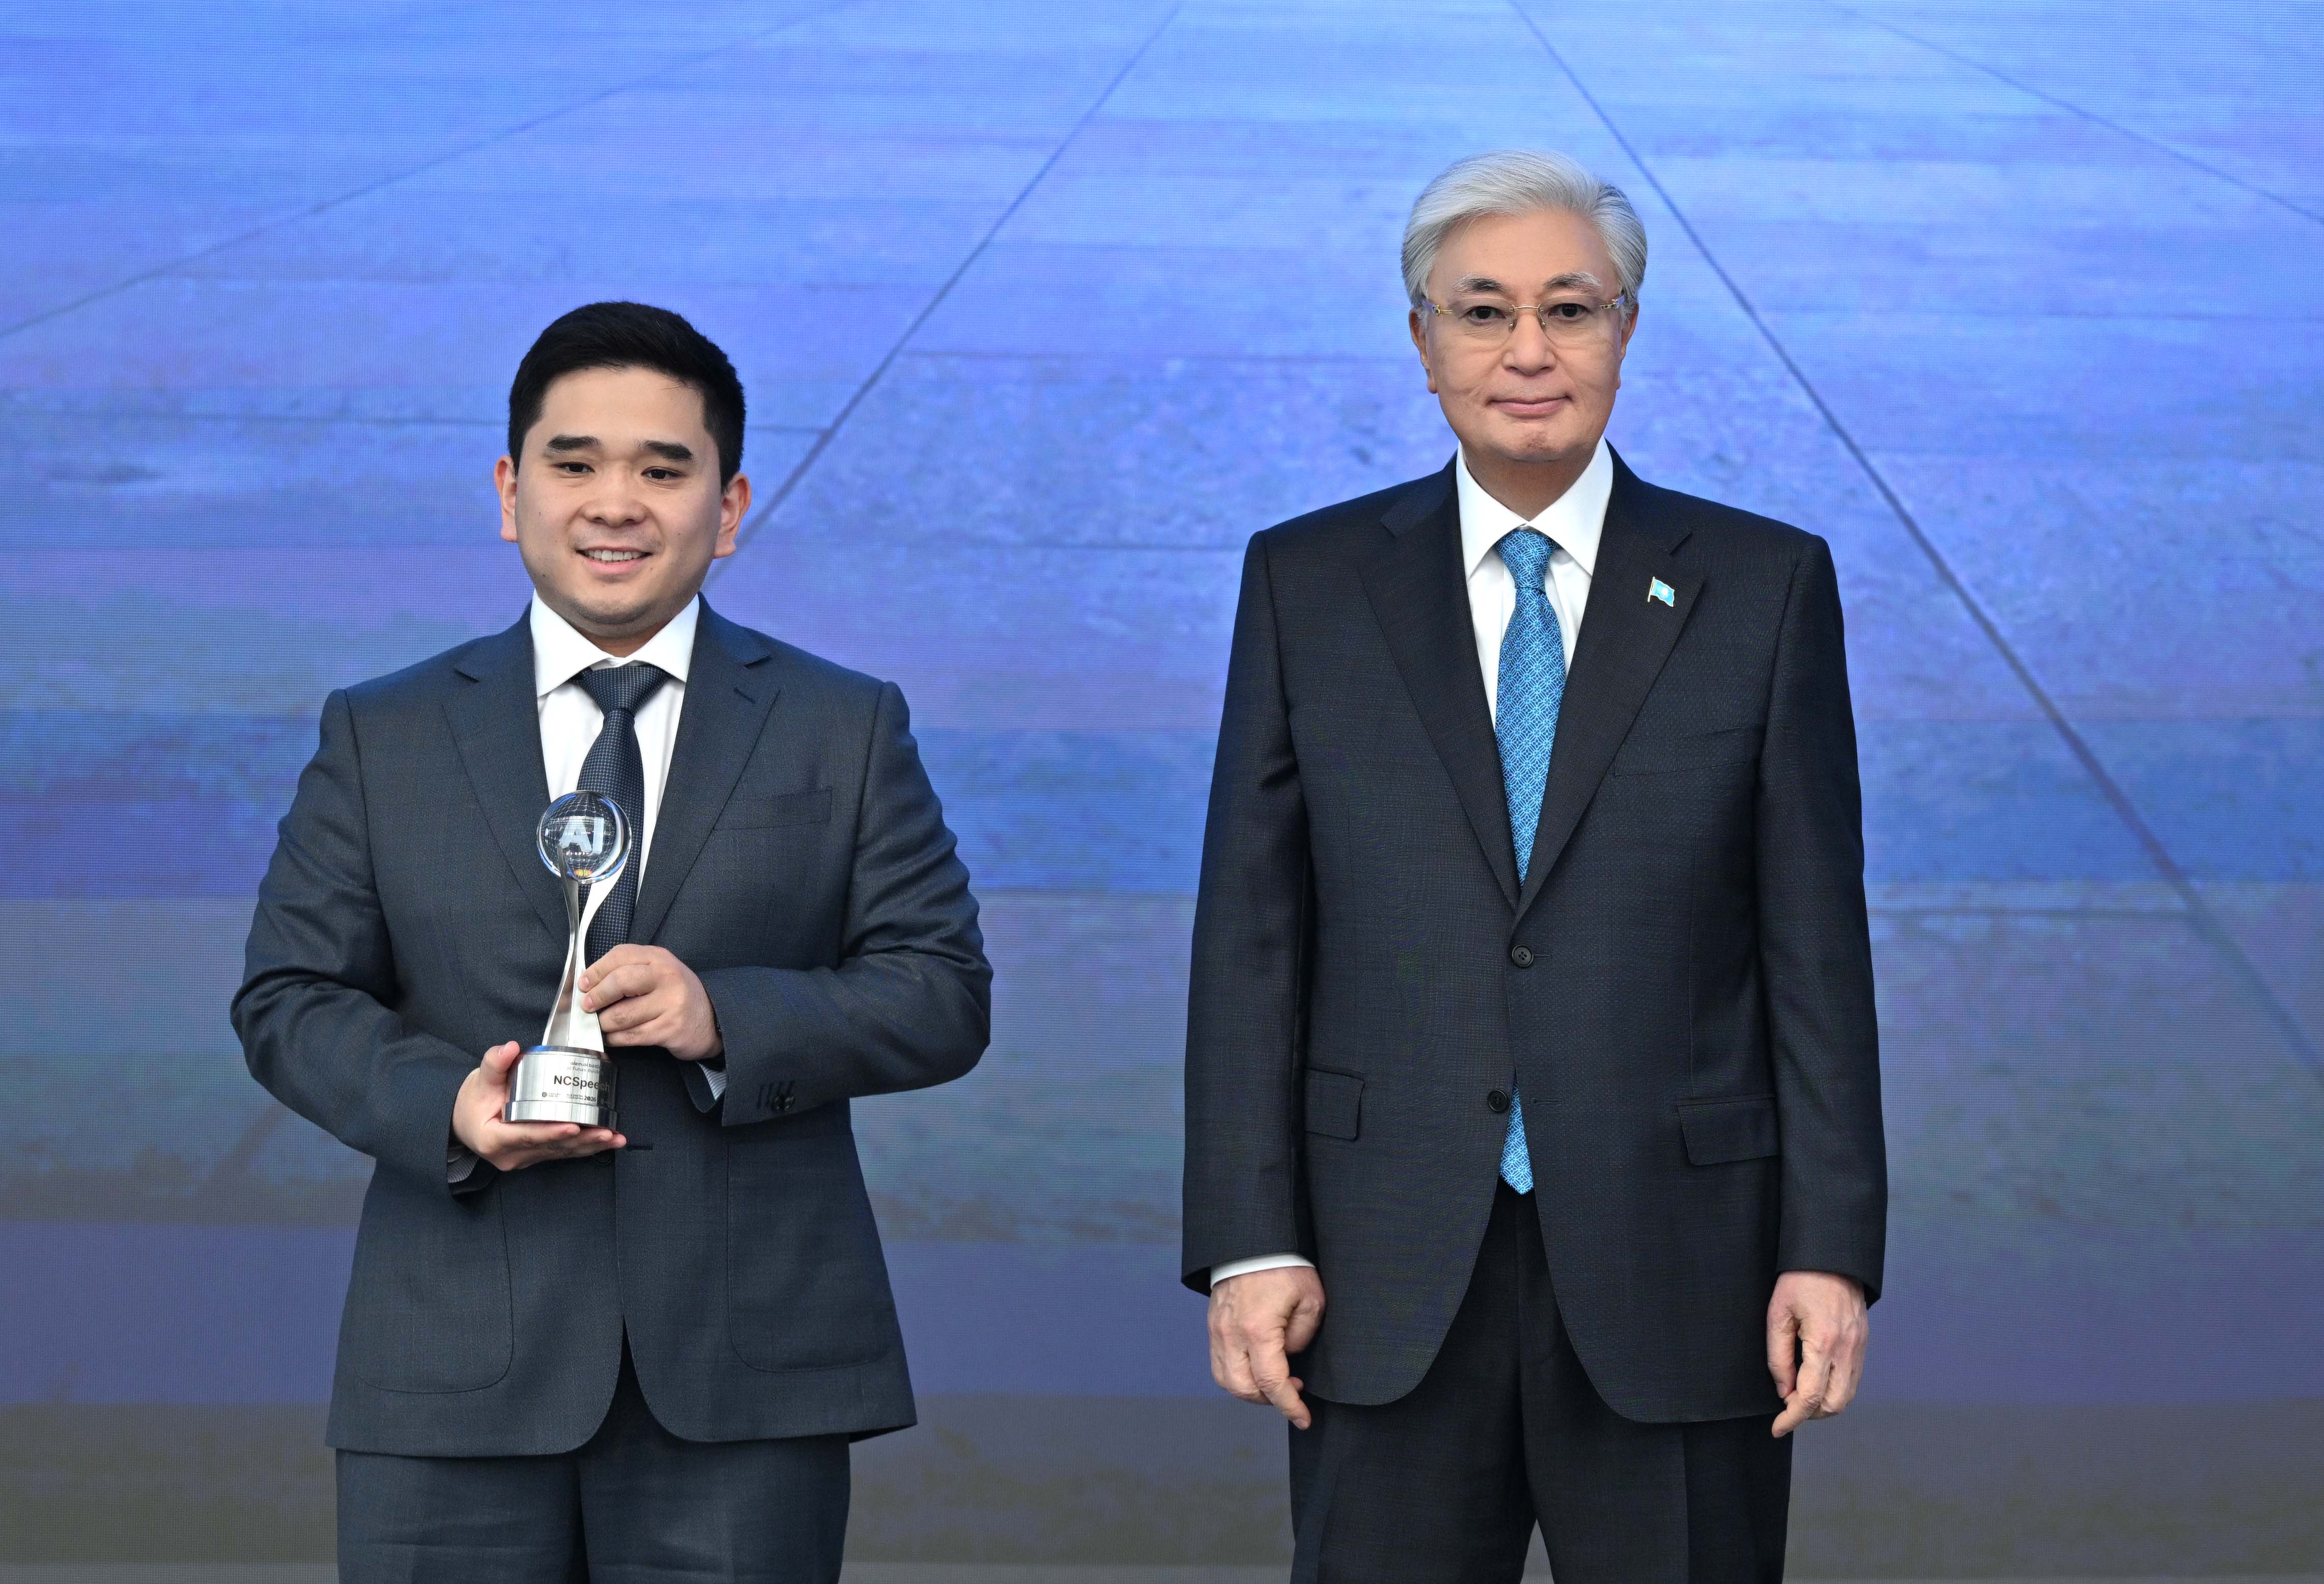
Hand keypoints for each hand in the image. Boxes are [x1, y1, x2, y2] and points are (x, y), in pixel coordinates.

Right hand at [452, 1041, 625, 1170]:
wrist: (465, 1121)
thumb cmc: (472, 1101)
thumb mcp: (480, 1080)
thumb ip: (495, 1063)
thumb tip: (510, 1048)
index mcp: (494, 1139)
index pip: (527, 1135)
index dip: (551, 1132)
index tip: (573, 1126)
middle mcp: (511, 1155)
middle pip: (550, 1146)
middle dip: (581, 1140)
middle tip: (606, 1131)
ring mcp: (525, 1158)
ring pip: (561, 1152)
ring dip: (590, 1146)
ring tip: (615, 1138)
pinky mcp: (536, 1156)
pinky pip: (562, 1152)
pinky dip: (585, 1147)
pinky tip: (607, 1142)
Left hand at [580, 944, 722, 1060]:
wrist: (712, 1020)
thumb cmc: (676, 995)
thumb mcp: (659, 972)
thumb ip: (630, 970)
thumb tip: (589, 984)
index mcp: (660, 958)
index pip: (620, 956)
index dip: (595, 971)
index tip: (583, 984)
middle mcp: (667, 977)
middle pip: (619, 982)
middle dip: (597, 996)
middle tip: (587, 1007)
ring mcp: (670, 1004)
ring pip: (621, 1015)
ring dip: (603, 1023)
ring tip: (601, 1025)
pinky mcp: (669, 1029)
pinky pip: (630, 1036)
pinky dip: (614, 1039)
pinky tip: (612, 1038)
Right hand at [1208, 1266, 1326, 1429]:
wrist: (1254, 1240)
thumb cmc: (1286, 1267)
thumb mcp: (1311, 1301)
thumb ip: (1302, 1337)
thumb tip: (1290, 1358)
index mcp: (1257, 1329)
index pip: (1272, 1383)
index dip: (1290, 1406)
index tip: (1303, 1418)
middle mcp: (1231, 1334)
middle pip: (1243, 1389)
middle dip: (1270, 1400)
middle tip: (1293, 1390)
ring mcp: (1217, 1330)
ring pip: (1226, 1380)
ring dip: (1251, 1391)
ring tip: (1275, 1380)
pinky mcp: (1213, 1325)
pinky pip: (1219, 1363)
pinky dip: (1237, 1376)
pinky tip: (1256, 1367)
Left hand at [1767, 1270, 1867, 1436]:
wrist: (1831, 1256)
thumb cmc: (1799, 1280)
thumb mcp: (1777, 1315)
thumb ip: (1778, 1357)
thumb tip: (1783, 1390)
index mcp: (1824, 1343)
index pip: (1810, 1397)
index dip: (1792, 1418)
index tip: (1777, 1428)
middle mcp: (1847, 1350)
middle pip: (1834, 1404)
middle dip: (1809, 1413)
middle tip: (1787, 1406)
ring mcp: (1859, 1347)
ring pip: (1847, 1396)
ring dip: (1824, 1404)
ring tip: (1799, 1394)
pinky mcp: (1862, 1342)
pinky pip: (1853, 1379)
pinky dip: (1835, 1389)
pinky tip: (1816, 1379)